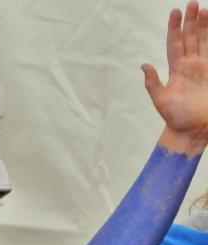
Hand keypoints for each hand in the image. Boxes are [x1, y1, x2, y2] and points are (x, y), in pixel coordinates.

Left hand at [143, 2, 207, 151]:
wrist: (192, 130)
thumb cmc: (175, 118)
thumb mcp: (160, 100)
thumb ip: (153, 82)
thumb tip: (143, 65)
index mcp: (176, 69)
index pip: (175, 43)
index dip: (175, 28)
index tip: (176, 12)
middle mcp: (189, 65)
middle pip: (190, 38)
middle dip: (191, 21)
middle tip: (193, 3)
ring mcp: (202, 68)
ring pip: (203, 41)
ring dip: (204, 26)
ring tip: (204, 9)